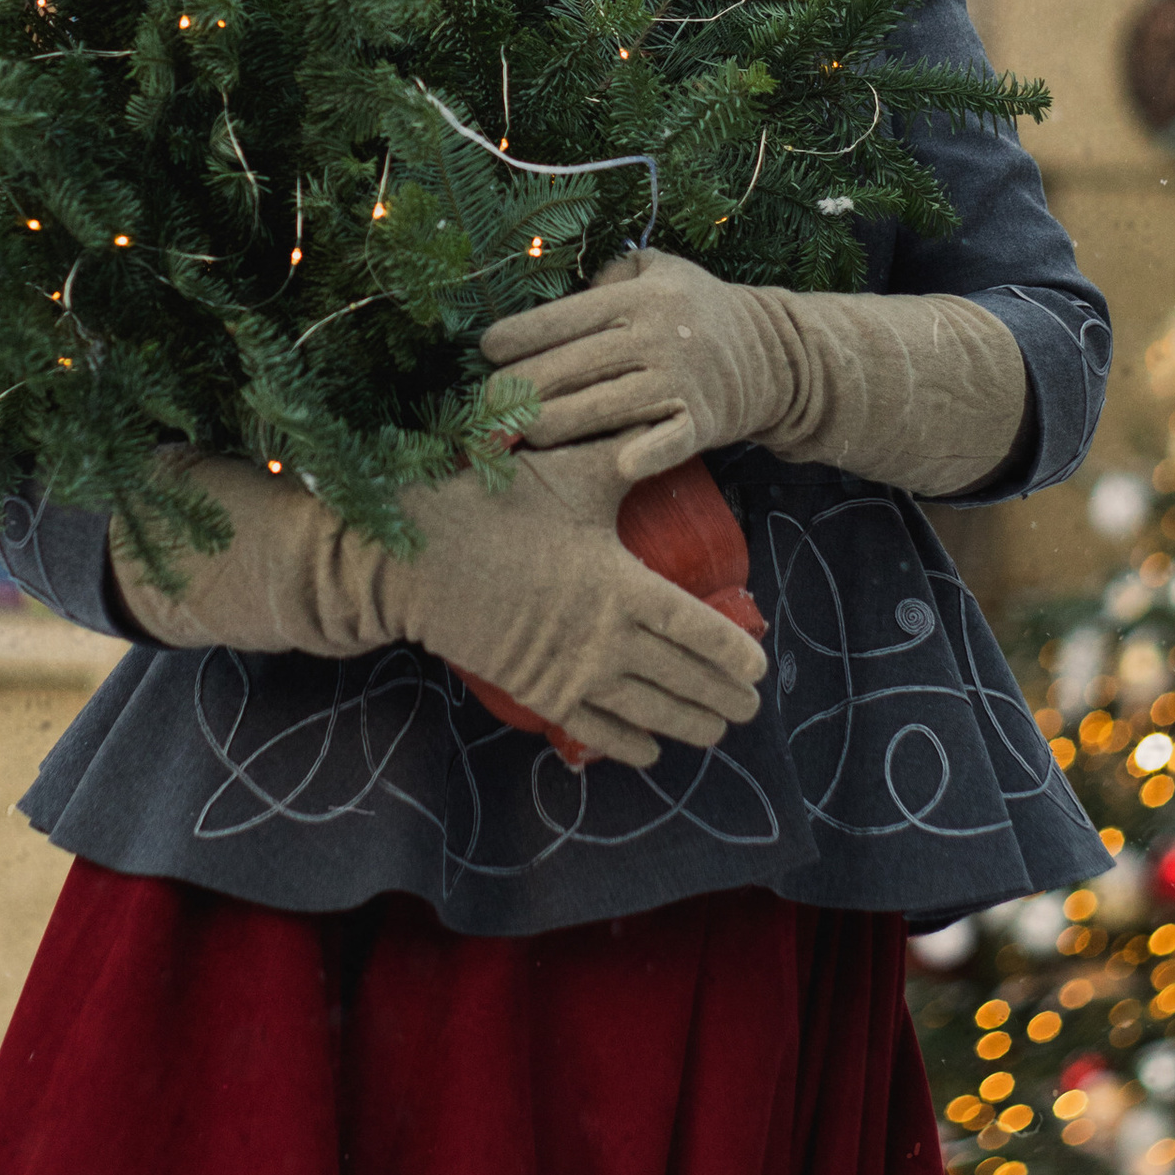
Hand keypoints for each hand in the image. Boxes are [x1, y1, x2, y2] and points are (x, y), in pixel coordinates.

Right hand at [370, 434, 764, 767]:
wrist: (415, 558)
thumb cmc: (495, 505)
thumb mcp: (569, 474)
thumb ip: (623, 458)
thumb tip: (665, 424)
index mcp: (621, 584)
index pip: (697, 630)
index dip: (733, 654)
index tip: (759, 667)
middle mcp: (604, 638)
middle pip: (681, 679)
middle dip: (722, 698)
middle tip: (751, 710)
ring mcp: (570, 671)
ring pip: (646, 711)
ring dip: (688, 725)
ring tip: (716, 732)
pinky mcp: (536, 690)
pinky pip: (593, 728)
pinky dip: (627, 745)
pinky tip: (650, 751)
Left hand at [482, 254, 1031, 499]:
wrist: (777, 354)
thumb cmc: (698, 309)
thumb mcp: (661, 269)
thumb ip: (609, 273)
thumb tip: (559, 297)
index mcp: (637, 296)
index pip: (559, 318)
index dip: (515, 338)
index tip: (485, 352)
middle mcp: (653, 335)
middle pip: (565, 370)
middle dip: (514, 393)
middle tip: (481, 410)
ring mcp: (677, 381)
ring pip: (594, 410)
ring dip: (547, 429)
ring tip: (513, 439)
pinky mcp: (700, 422)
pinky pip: (661, 443)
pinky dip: (638, 455)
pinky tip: (612, 465)